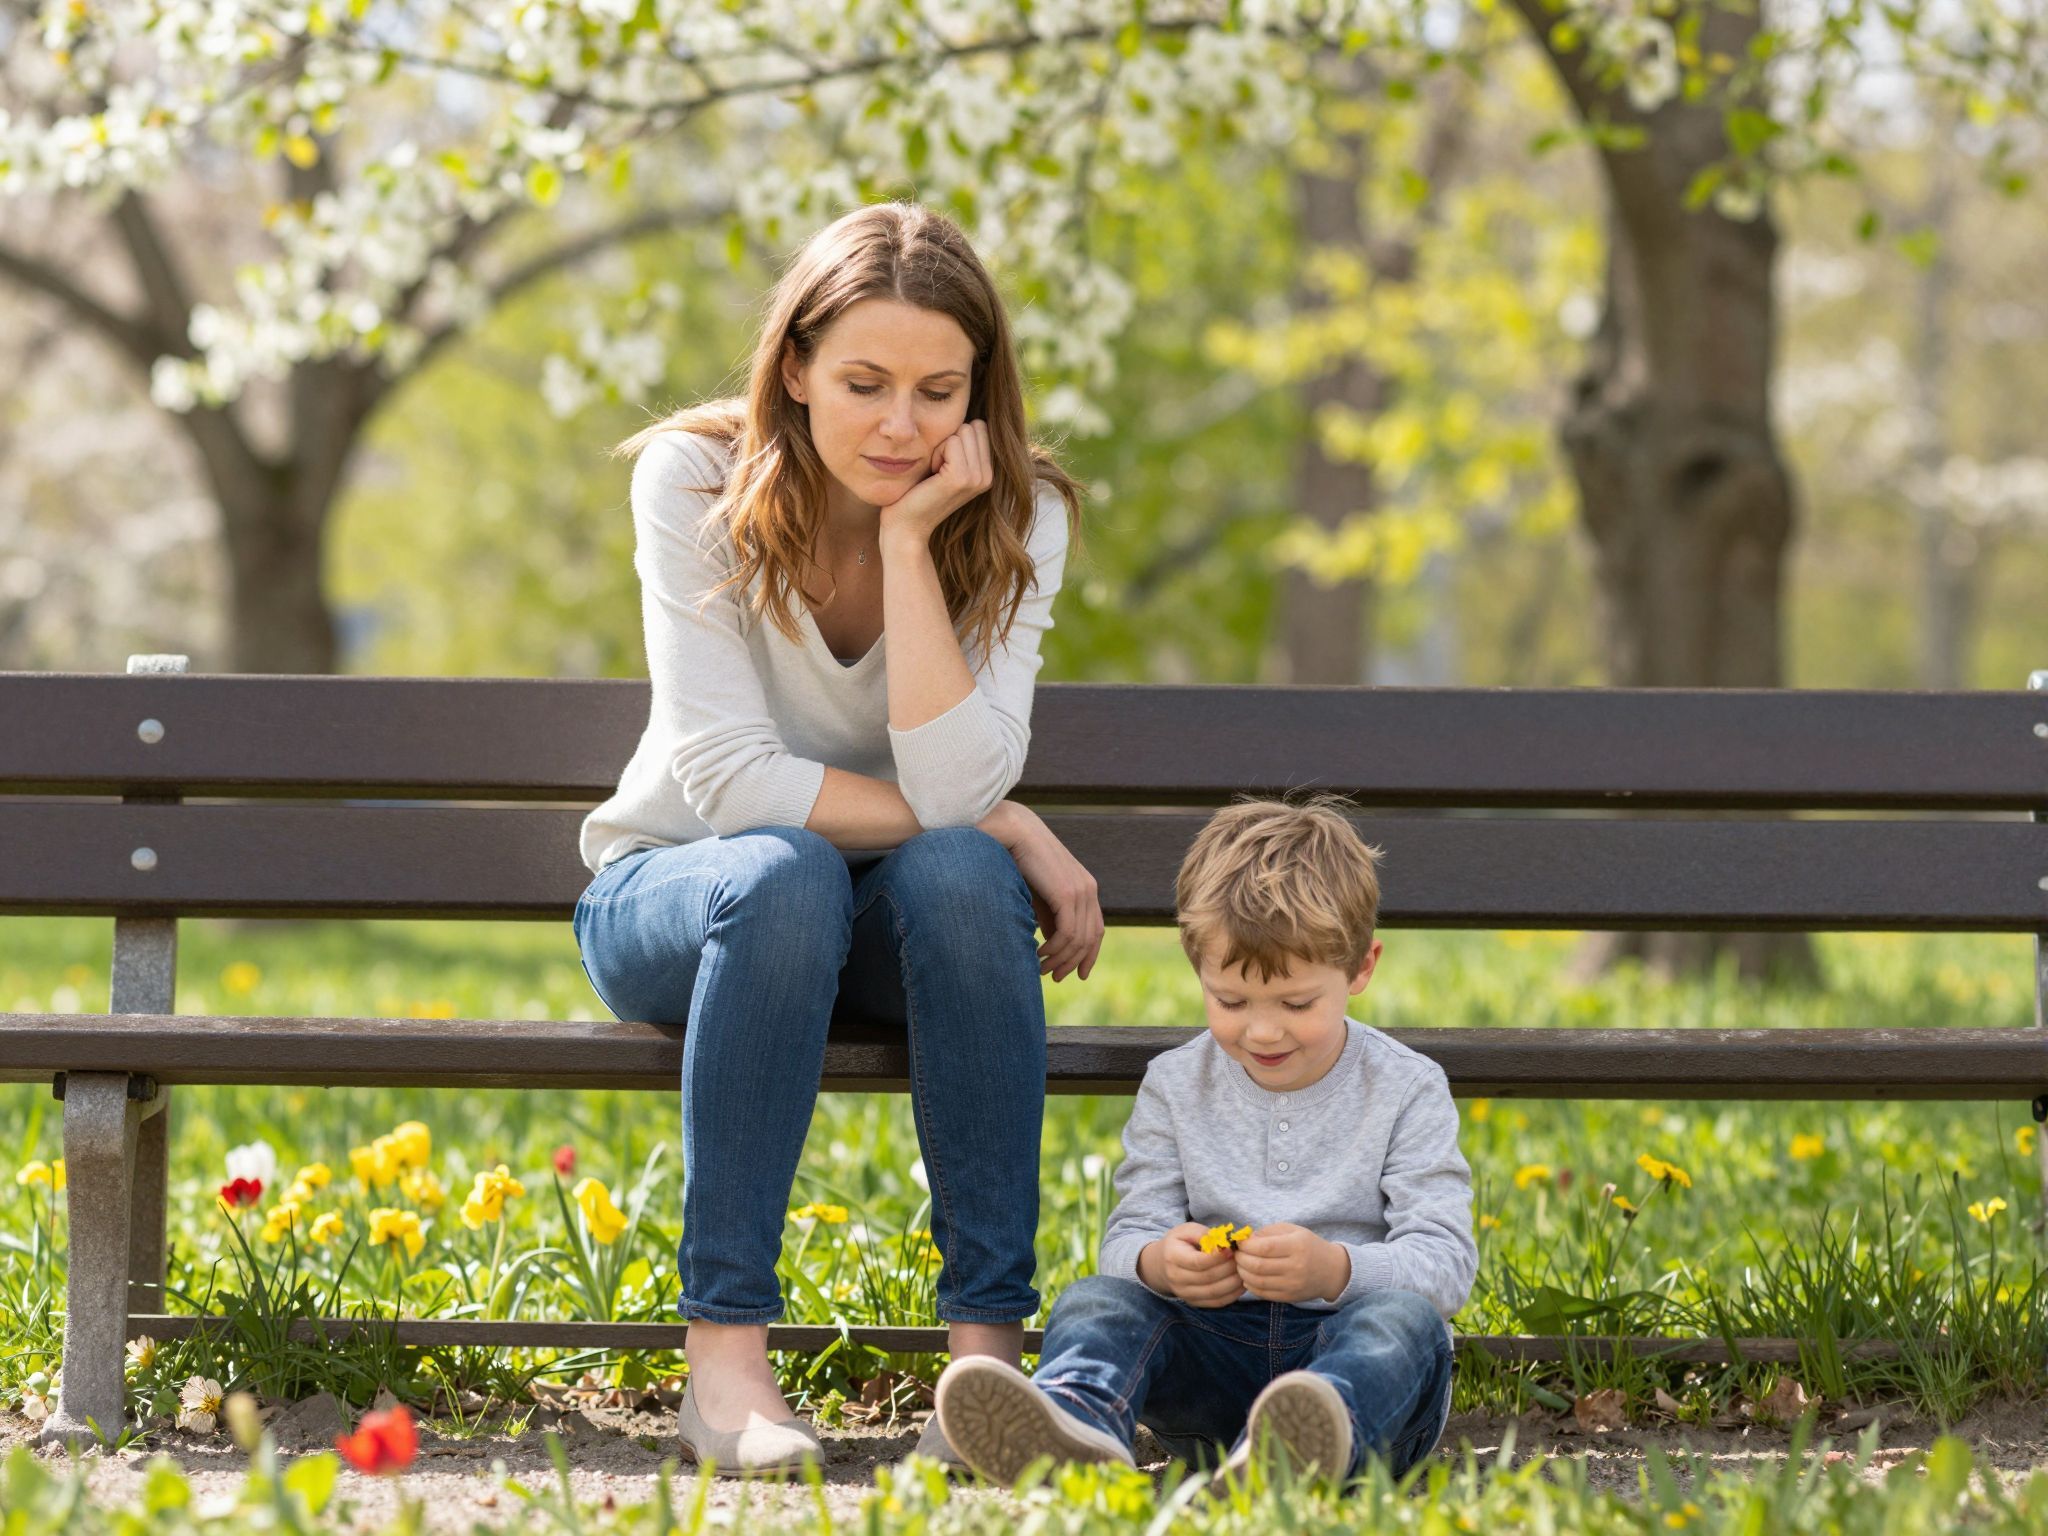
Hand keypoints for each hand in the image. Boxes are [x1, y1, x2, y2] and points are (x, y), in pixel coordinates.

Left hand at [877, 421, 992, 548]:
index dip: (954, 439)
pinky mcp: (962, 479)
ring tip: (934, 474)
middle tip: (936, 470)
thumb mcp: (944, 464)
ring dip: (941, 447)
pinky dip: (935, 454)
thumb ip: (960, 443)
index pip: (978, 426)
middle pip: (971, 426)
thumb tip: (965, 414)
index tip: (942, 465)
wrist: (906, 526)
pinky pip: (950, 442)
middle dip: (948, 441)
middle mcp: (988, 475)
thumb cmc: (917, 491)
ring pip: (961, 431)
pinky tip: (931, 476)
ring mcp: (978, 478)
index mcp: (987, 471)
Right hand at [976, 801, 1102, 981]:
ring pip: (1079, 940)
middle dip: (1072, 962)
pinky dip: (1055, 950)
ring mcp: (1081, 891)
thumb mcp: (1041, 895)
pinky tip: (1039, 953)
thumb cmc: (1022, 861)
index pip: (1097, 930)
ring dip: (1060, 959)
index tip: (1077, 975)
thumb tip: (1054, 944)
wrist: (1015, 832)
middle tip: (1053, 977)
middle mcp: (1089, 890)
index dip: (1089, 955)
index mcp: (1086, 888)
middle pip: (1090, 939)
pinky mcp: (1068, 893)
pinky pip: (1068, 933)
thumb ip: (1050, 917)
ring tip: (1042, 968)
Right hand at [1144, 1222, 1243, 1307]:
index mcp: (1173, 1257)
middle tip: (1241, 1259)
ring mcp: (1184, 1293)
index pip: (1198, 1262)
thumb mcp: (1186, 1230)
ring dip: (1233, 1283)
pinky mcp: (1194, 1302)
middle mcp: (1176, 1278)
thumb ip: (1203, 1234)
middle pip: (1208, 1278)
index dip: (1217, 1257)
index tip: (1231, 1249)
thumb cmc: (1179, 1243)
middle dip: (1228, 1268)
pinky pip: (1216, 1303)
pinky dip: (1232, 1295)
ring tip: (1243, 1271)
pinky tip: (1240, 1284)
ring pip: (1214, 1293)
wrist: (1162, 1265)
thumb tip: (1223, 1242)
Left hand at [1234, 1224, 1348, 1304]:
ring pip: (1258, 1282)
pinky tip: (1248, 1278)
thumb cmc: (1309, 1246)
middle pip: (1258, 1266)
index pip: (1264, 1247)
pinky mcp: (1290, 1297)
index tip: (1239, 1242)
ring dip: (1243, 1273)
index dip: (1246, 1246)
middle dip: (1241, 1260)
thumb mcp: (1293, 1230)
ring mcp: (1293, 1285)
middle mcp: (1296, 1267)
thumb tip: (1245, 1239)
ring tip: (1240, 1265)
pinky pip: (1264, 1294)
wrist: (1332, 1271)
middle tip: (1236, 1254)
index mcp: (1297, 1246)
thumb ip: (1268, 1232)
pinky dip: (1251, 1286)